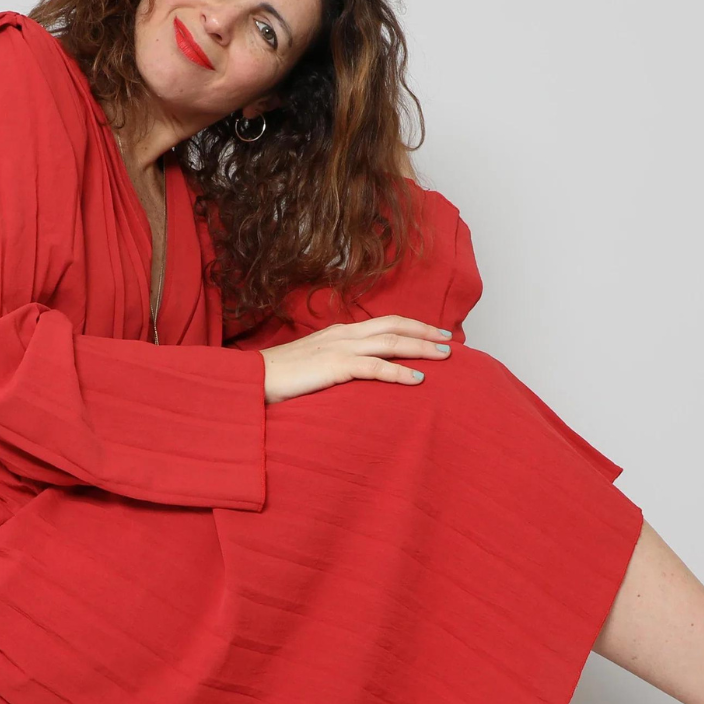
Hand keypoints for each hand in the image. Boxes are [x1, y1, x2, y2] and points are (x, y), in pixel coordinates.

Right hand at [258, 315, 452, 404]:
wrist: (252, 379)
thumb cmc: (282, 378)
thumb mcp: (316, 365)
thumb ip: (339, 364)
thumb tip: (360, 373)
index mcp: (341, 333)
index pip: (384, 323)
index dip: (412, 326)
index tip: (434, 333)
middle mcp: (344, 335)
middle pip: (394, 326)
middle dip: (425, 331)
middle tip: (450, 340)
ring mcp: (340, 349)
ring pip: (391, 343)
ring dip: (421, 348)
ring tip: (445, 356)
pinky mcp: (335, 367)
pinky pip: (374, 368)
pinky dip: (399, 373)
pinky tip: (418, 380)